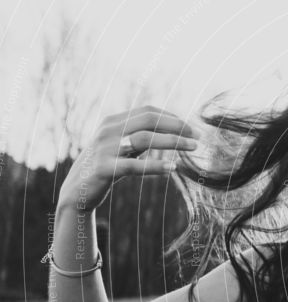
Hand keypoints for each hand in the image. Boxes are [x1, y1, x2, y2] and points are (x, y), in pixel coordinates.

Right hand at [58, 105, 197, 211]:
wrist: (76, 190)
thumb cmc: (105, 167)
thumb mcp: (121, 147)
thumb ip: (139, 136)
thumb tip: (170, 130)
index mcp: (113, 122)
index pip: (147, 112)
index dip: (172, 117)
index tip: (191, 127)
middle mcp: (108, 131)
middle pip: (149, 121)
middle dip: (177, 126)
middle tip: (197, 136)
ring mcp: (105, 149)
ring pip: (144, 139)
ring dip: (173, 142)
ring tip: (193, 148)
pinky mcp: (104, 168)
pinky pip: (134, 166)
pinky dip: (156, 166)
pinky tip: (173, 168)